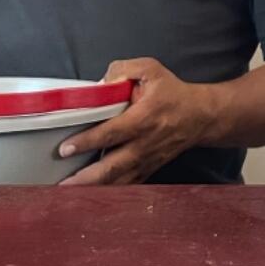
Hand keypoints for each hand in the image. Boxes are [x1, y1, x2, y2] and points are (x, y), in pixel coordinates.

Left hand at [57, 58, 217, 184]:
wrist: (201, 116)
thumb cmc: (174, 93)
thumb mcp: (151, 69)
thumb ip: (124, 69)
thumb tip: (100, 83)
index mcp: (143, 118)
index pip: (112, 133)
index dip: (88, 142)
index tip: (65, 149)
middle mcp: (144, 144)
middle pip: (112, 167)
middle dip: (86, 177)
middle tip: (63, 183)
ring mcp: (147, 160)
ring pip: (119, 181)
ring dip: (95, 189)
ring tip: (70, 194)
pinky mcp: (149, 168)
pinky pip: (128, 185)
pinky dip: (110, 192)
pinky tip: (91, 196)